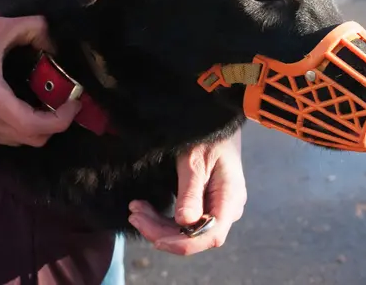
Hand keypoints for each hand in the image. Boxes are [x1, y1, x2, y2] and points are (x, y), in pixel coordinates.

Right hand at [0, 16, 80, 145]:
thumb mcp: (0, 27)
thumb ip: (36, 28)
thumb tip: (57, 44)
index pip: (33, 125)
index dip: (61, 119)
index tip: (74, 101)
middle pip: (32, 139)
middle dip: (57, 123)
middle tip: (67, 101)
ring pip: (21, 141)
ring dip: (42, 126)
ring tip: (52, 103)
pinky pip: (8, 137)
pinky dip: (25, 127)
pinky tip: (30, 106)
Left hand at [129, 128, 246, 254]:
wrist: (213, 122)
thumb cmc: (206, 137)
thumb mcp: (194, 162)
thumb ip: (190, 193)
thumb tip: (184, 224)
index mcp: (230, 199)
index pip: (211, 236)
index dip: (184, 243)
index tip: (156, 239)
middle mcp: (227, 209)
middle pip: (196, 236)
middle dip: (162, 231)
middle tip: (135, 215)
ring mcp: (217, 207)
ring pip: (187, 230)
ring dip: (159, 225)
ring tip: (135, 210)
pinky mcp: (206, 203)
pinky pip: (186, 220)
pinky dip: (163, 218)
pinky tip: (145, 209)